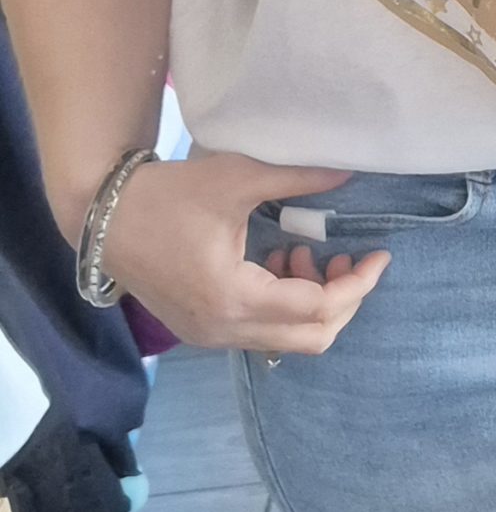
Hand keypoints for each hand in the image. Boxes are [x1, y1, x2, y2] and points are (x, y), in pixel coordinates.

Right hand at [93, 153, 389, 354]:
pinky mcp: (202, 332)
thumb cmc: (165, 195)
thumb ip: (297, 178)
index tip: (378, 255)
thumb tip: (349, 171)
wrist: (101, 217)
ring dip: (311, 303)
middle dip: (342, 301)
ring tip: (302, 254)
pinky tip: (275, 264)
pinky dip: (283, 306)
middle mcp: (225, 329)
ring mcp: (211, 337)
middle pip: (312, 338)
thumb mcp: (235, 178)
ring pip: (288, 340)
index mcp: (234, 297)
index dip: (358, 283)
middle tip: (346, 260)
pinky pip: (261, 333)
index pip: (319, 308)